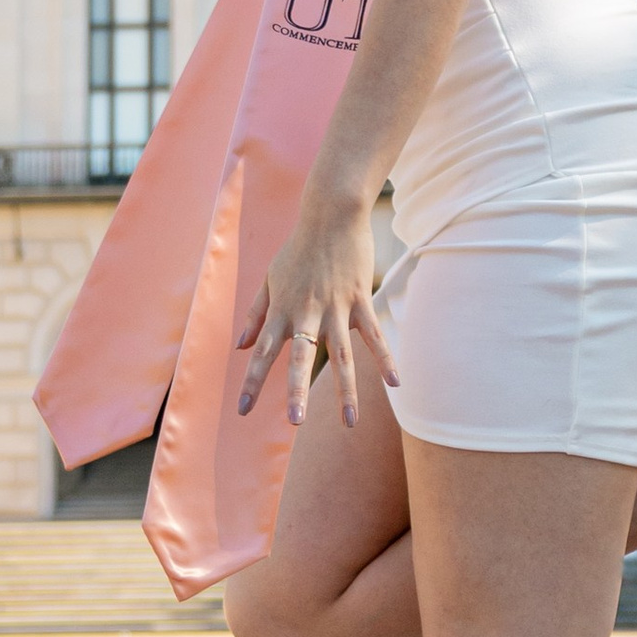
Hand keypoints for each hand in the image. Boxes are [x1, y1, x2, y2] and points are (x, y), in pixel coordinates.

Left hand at [236, 194, 399, 428]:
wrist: (330, 214)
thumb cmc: (298, 248)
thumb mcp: (270, 278)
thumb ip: (256, 314)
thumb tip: (241, 346)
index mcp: (281, 310)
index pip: (263, 353)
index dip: (253, 382)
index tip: (242, 410)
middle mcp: (306, 312)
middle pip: (300, 358)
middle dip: (297, 391)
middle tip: (296, 422)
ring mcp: (335, 307)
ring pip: (341, 355)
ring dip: (345, 390)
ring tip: (348, 422)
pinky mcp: (360, 300)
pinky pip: (374, 335)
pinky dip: (384, 359)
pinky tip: (395, 384)